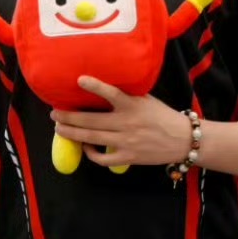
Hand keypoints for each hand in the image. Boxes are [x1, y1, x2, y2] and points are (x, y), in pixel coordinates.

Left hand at [50, 76, 193, 169]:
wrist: (183, 139)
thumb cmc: (162, 116)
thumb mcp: (145, 99)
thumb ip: (126, 95)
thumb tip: (100, 87)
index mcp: (133, 105)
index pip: (111, 93)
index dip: (95, 86)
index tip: (79, 80)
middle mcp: (127, 123)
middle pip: (91, 121)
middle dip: (68, 118)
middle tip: (54, 114)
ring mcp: (126, 142)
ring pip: (92, 139)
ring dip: (72, 134)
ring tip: (59, 129)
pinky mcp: (128, 157)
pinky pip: (103, 158)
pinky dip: (90, 153)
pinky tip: (84, 147)